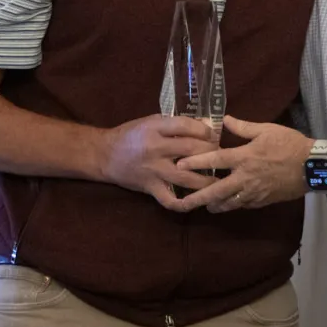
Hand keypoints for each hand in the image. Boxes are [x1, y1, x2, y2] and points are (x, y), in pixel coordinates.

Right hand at [101, 115, 219, 210]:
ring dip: (207, 181)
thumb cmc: (130, 135)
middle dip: (212, 153)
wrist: (104, 155)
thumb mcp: (150, 121)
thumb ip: (175, 125)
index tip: (215, 135)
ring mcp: (154, 170)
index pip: (187, 126)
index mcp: (155, 128)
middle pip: (193, 151)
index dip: (206, 131)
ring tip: (218, 181)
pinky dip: (184, 204)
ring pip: (187, 179)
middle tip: (221, 156)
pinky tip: (196, 201)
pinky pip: (170, 200)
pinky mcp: (150, 188)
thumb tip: (204, 126)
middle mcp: (156, 148)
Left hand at [174, 116, 312, 212]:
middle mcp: (245, 177)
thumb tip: (224, 119)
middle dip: (198, 198)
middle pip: (216, 191)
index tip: (179, 165)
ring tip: (205, 206)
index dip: (196, 163)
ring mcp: (254, 192)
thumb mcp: (266, 130)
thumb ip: (243, 127)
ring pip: (229, 203)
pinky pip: (243, 205)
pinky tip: (228, 204)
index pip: (215, 161)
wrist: (312, 166)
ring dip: (214, 205)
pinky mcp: (263, 200)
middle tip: (183, 203)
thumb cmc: (290, 144)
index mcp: (244, 157)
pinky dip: (233, 205)